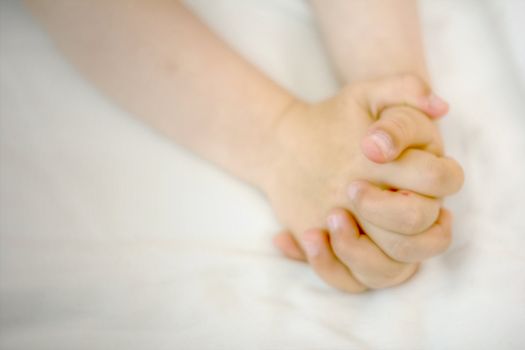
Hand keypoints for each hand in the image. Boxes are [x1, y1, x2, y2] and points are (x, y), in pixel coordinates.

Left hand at [266, 75, 462, 291]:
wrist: (294, 147)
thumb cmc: (337, 122)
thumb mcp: (365, 96)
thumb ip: (403, 89)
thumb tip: (439, 107)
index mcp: (422, 175)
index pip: (443, 181)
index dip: (415, 170)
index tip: (367, 147)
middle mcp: (409, 212)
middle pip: (423, 233)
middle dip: (385, 211)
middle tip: (349, 188)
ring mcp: (380, 240)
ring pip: (392, 271)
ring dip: (357, 249)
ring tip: (326, 218)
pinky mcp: (351, 257)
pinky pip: (351, 283)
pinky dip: (326, 265)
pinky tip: (304, 234)